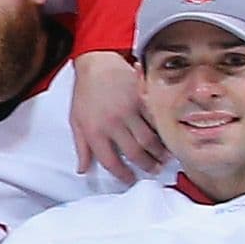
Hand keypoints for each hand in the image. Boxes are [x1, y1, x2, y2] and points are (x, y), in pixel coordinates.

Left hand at [67, 49, 163, 182]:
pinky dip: (164, 130)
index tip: (131, 179)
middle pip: (135, 152)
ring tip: (164, 157)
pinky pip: (157, 119)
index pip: (110, 161)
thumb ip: (81, 148)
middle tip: (154, 170)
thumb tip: (83, 170)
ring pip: (150, 138)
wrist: (97, 64)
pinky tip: (168, 136)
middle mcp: (112, 123)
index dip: (122, 174)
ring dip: (160, 151)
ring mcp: (129, 110)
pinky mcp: (142, 98)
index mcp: (94, 131)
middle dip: (146, 165)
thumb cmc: (85, 93)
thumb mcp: (76, 121)